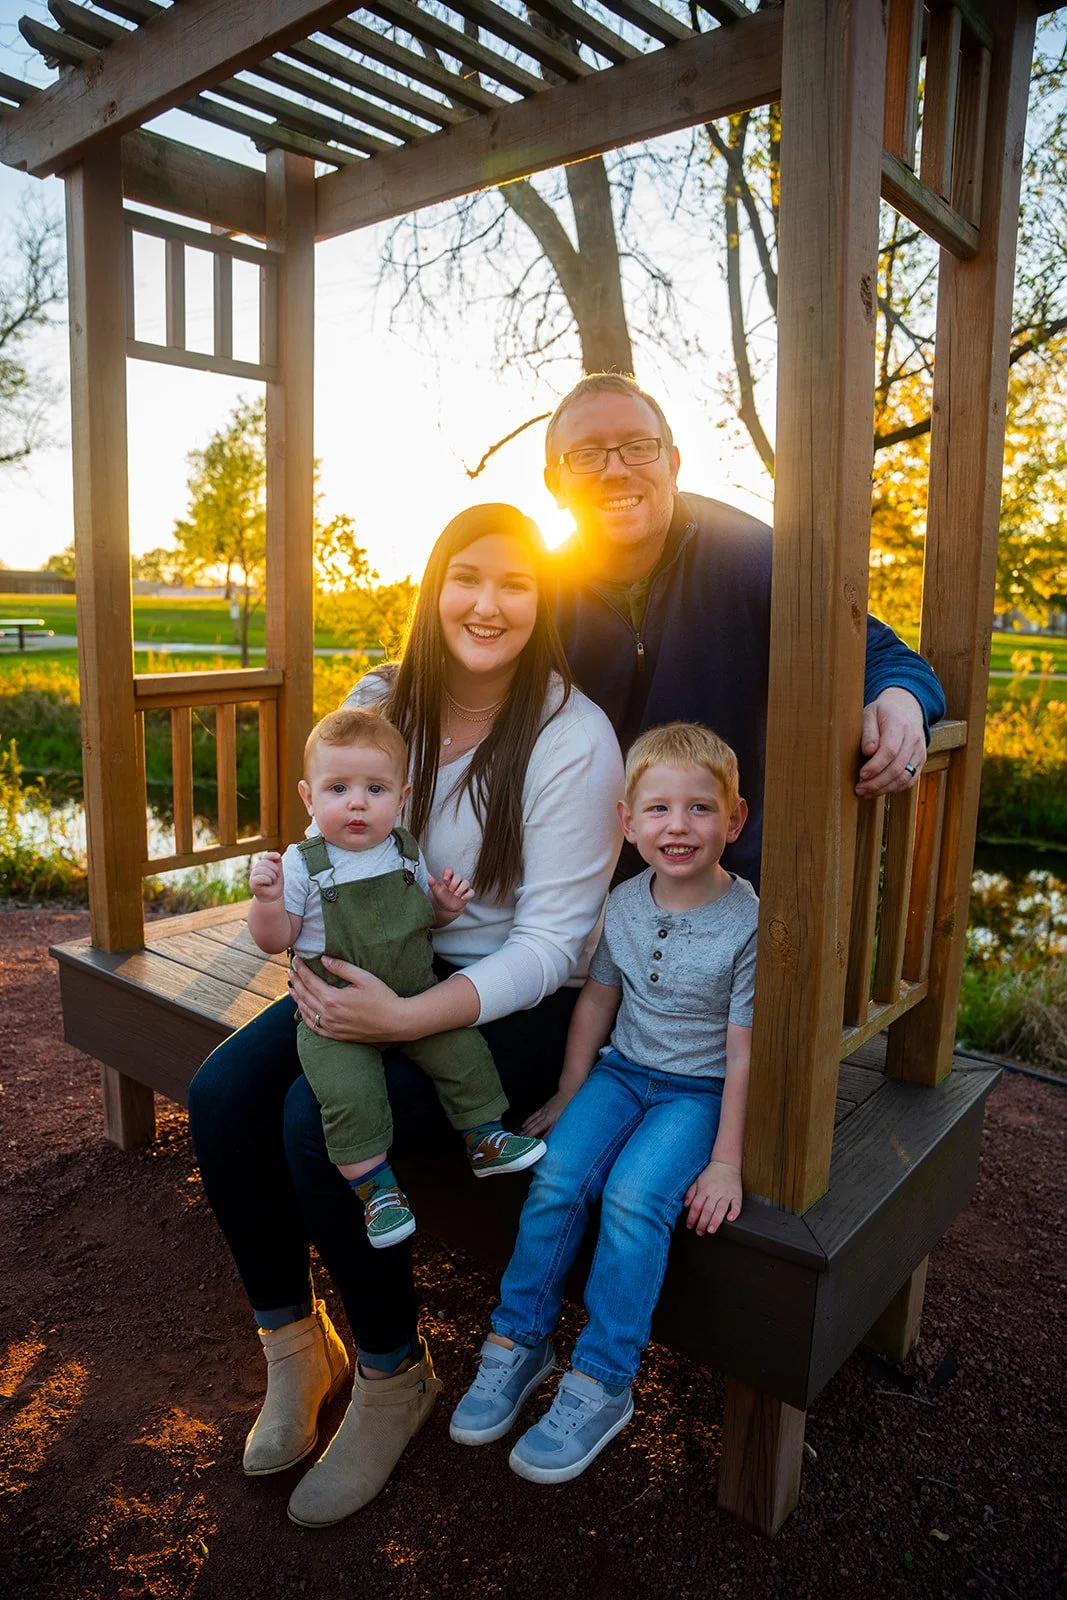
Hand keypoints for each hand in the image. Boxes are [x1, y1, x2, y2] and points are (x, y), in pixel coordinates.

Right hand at [249, 852, 283, 900]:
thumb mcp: (278, 871)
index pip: (266, 856)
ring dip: (272, 877)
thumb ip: (277, 861)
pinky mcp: (252, 882)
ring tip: (271, 882)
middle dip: (275, 871)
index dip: (272, 855)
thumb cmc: (275, 884)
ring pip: (264, 870)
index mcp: (262, 864)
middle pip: (266, 863)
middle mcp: (256, 868)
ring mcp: (253, 875)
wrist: (272, 898)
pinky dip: (267, 881)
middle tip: (275, 879)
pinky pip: (260, 877)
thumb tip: (278, 855)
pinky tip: (268, 884)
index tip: (278, 857)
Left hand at [288, 955, 403, 1042]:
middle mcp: (328, 1014)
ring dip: (297, 998)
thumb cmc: (383, 997)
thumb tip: (324, 959)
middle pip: (305, 996)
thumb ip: (342, 968)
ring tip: (292, 987)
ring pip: (306, 1012)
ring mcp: (332, 1027)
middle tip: (290, 971)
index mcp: (333, 999)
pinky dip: (306, 1017)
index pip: (310, 981)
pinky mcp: (337, 1035)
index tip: (296, 960)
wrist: (396, 1022)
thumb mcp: (364, 977)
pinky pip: (315, 1027)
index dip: (301, 970)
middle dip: (296, 981)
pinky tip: (304, 1010)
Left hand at [429, 866, 473, 921]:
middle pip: (459, 876)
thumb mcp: (436, 891)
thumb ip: (433, 885)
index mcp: (448, 878)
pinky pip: (471, 892)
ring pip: (466, 882)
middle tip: (450, 890)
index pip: (450, 871)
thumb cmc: (442, 897)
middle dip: (454, 882)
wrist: (446, 908)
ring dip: (461, 888)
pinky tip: (462, 898)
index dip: (448, 873)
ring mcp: (463, 887)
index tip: (444, 879)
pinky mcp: (468, 894)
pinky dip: (468, 895)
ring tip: (456, 894)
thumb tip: (430, 879)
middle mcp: (456, 881)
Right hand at [521, 1087, 576, 1137]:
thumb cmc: (569, 1107)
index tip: (534, 1144)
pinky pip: (534, 1116)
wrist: (566, 1093)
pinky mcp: (543, 1108)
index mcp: (554, 1120)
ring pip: (534, 1121)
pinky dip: (528, 1121)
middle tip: (522, 1140)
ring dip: (526, 1128)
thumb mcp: (566, 1119)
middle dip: (529, 1134)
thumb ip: (559, 1128)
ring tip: (520, 1134)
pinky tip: (524, 1125)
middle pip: (537, 1127)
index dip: (540, 1138)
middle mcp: (548, 1116)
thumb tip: (553, 1137)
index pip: (546, 1131)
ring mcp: (544, 1112)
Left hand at [684, 1160, 742, 1235]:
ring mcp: (726, 1194)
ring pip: (721, 1209)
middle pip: (707, 1209)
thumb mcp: (697, 1181)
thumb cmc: (711, 1174)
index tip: (690, 1225)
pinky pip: (736, 1205)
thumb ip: (690, 1193)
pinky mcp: (736, 1195)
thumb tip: (686, 1206)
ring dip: (715, 1220)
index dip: (692, 1217)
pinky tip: (730, 1219)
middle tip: (700, 1232)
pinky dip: (734, 1212)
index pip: (696, 1205)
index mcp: (704, 1190)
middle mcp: (715, 1192)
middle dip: (702, 1222)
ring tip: (711, 1230)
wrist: (726, 1163)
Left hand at [855, 687, 925, 796]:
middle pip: (897, 767)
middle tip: (859, 789)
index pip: (890, 750)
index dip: (875, 766)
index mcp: (899, 725)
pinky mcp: (921, 760)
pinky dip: (895, 788)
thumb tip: (868, 751)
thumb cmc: (882, 713)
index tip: (861, 775)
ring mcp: (919, 751)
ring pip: (905, 777)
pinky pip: (911, 779)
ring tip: (866, 793)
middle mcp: (913, 739)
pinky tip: (880, 790)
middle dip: (876, 782)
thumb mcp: (870, 714)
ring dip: (884, 789)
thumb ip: (868, 732)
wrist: (906, 708)